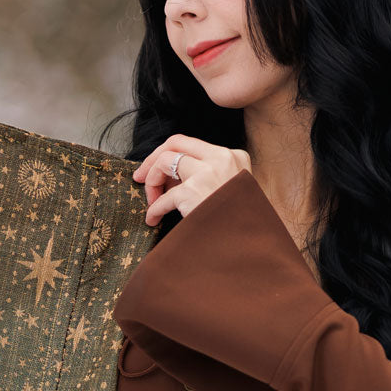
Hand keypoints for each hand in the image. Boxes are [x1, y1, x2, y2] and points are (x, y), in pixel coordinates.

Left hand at [131, 136, 251, 226]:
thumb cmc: (241, 225)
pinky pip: (164, 197)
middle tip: (140, 177)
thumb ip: (213, 178)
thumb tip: (174, 180)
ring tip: (153, 204)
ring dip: (152, 183)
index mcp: (234, 156)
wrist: (250, 246)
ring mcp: (207, 173)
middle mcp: (221, 158)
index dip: (170, 155)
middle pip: (174, 143)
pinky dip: (154, 209)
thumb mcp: (234, 192)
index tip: (160, 172)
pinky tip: (153, 220)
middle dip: (152, 159)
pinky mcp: (193, 192)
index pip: (192, 144)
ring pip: (164, 162)